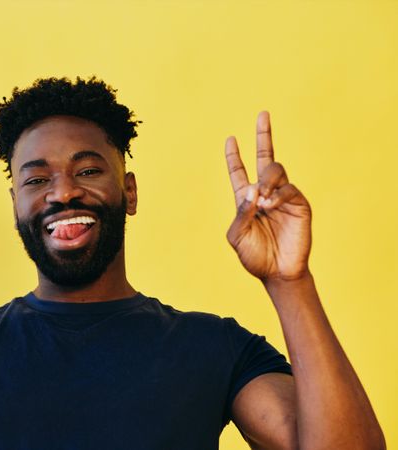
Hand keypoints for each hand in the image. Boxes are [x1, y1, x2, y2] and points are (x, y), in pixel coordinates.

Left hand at [224, 111, 310, 281]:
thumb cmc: (254, 256)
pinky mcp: (299, 204)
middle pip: (264, 158)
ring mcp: (282, 197)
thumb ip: (240, 213)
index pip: (239, 171)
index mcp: (246, 199)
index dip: (234, 156)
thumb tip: (252, 190)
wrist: (277, 273)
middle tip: (263, 114)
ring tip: (263, 201)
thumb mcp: (237, 236)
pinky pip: (289, 189)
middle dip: (263, 135)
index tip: (230, 139)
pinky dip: (278, 195)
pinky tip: (271, 205)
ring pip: (276, 170)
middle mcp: (264, 193)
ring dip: (267, 180)